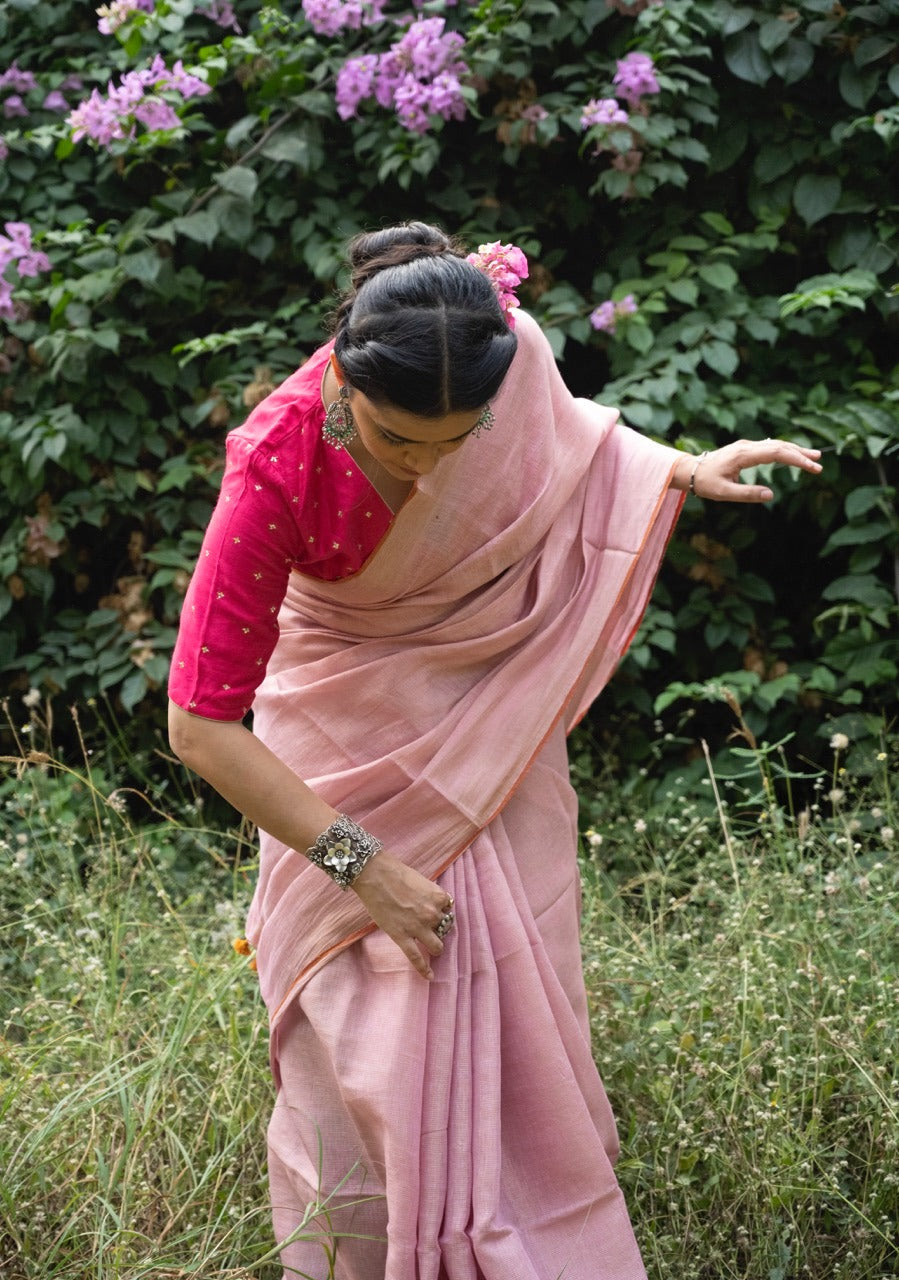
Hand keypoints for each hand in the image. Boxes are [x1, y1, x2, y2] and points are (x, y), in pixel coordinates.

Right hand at [351, 850, 453, 979]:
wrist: (375, 876)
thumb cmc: (396, 873)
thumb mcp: (421, 880)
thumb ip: (429, 894)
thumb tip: (430, 905)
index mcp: (438, 897)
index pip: (448, 910)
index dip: (441, 911)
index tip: (434, 911)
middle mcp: (432, 914)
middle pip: (444, 929)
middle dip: (438, 929)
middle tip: (428, 926)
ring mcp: (418, 927)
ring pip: (437, 946)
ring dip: (436, 947)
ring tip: (431, 946)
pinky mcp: (403, 937)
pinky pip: (417, 958)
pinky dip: (424, 969)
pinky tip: (429, 976)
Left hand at [686, 439, 821, 502]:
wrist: (690, 470)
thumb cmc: (705, 482)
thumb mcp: (723, 493)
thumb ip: (747, 494)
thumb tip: (770, 495)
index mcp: (743, 455)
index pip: (776, 453)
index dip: (796, 459)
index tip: (811, 467)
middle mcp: (747, 447)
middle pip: (780, 446)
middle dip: (801, 454)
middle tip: (819, 464)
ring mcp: (747, 446)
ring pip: (776, 444)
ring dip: (795, 450)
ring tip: (814, 457)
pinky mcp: (746, 449)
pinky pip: (769, 447)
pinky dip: (785, 450)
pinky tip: (794, 454)